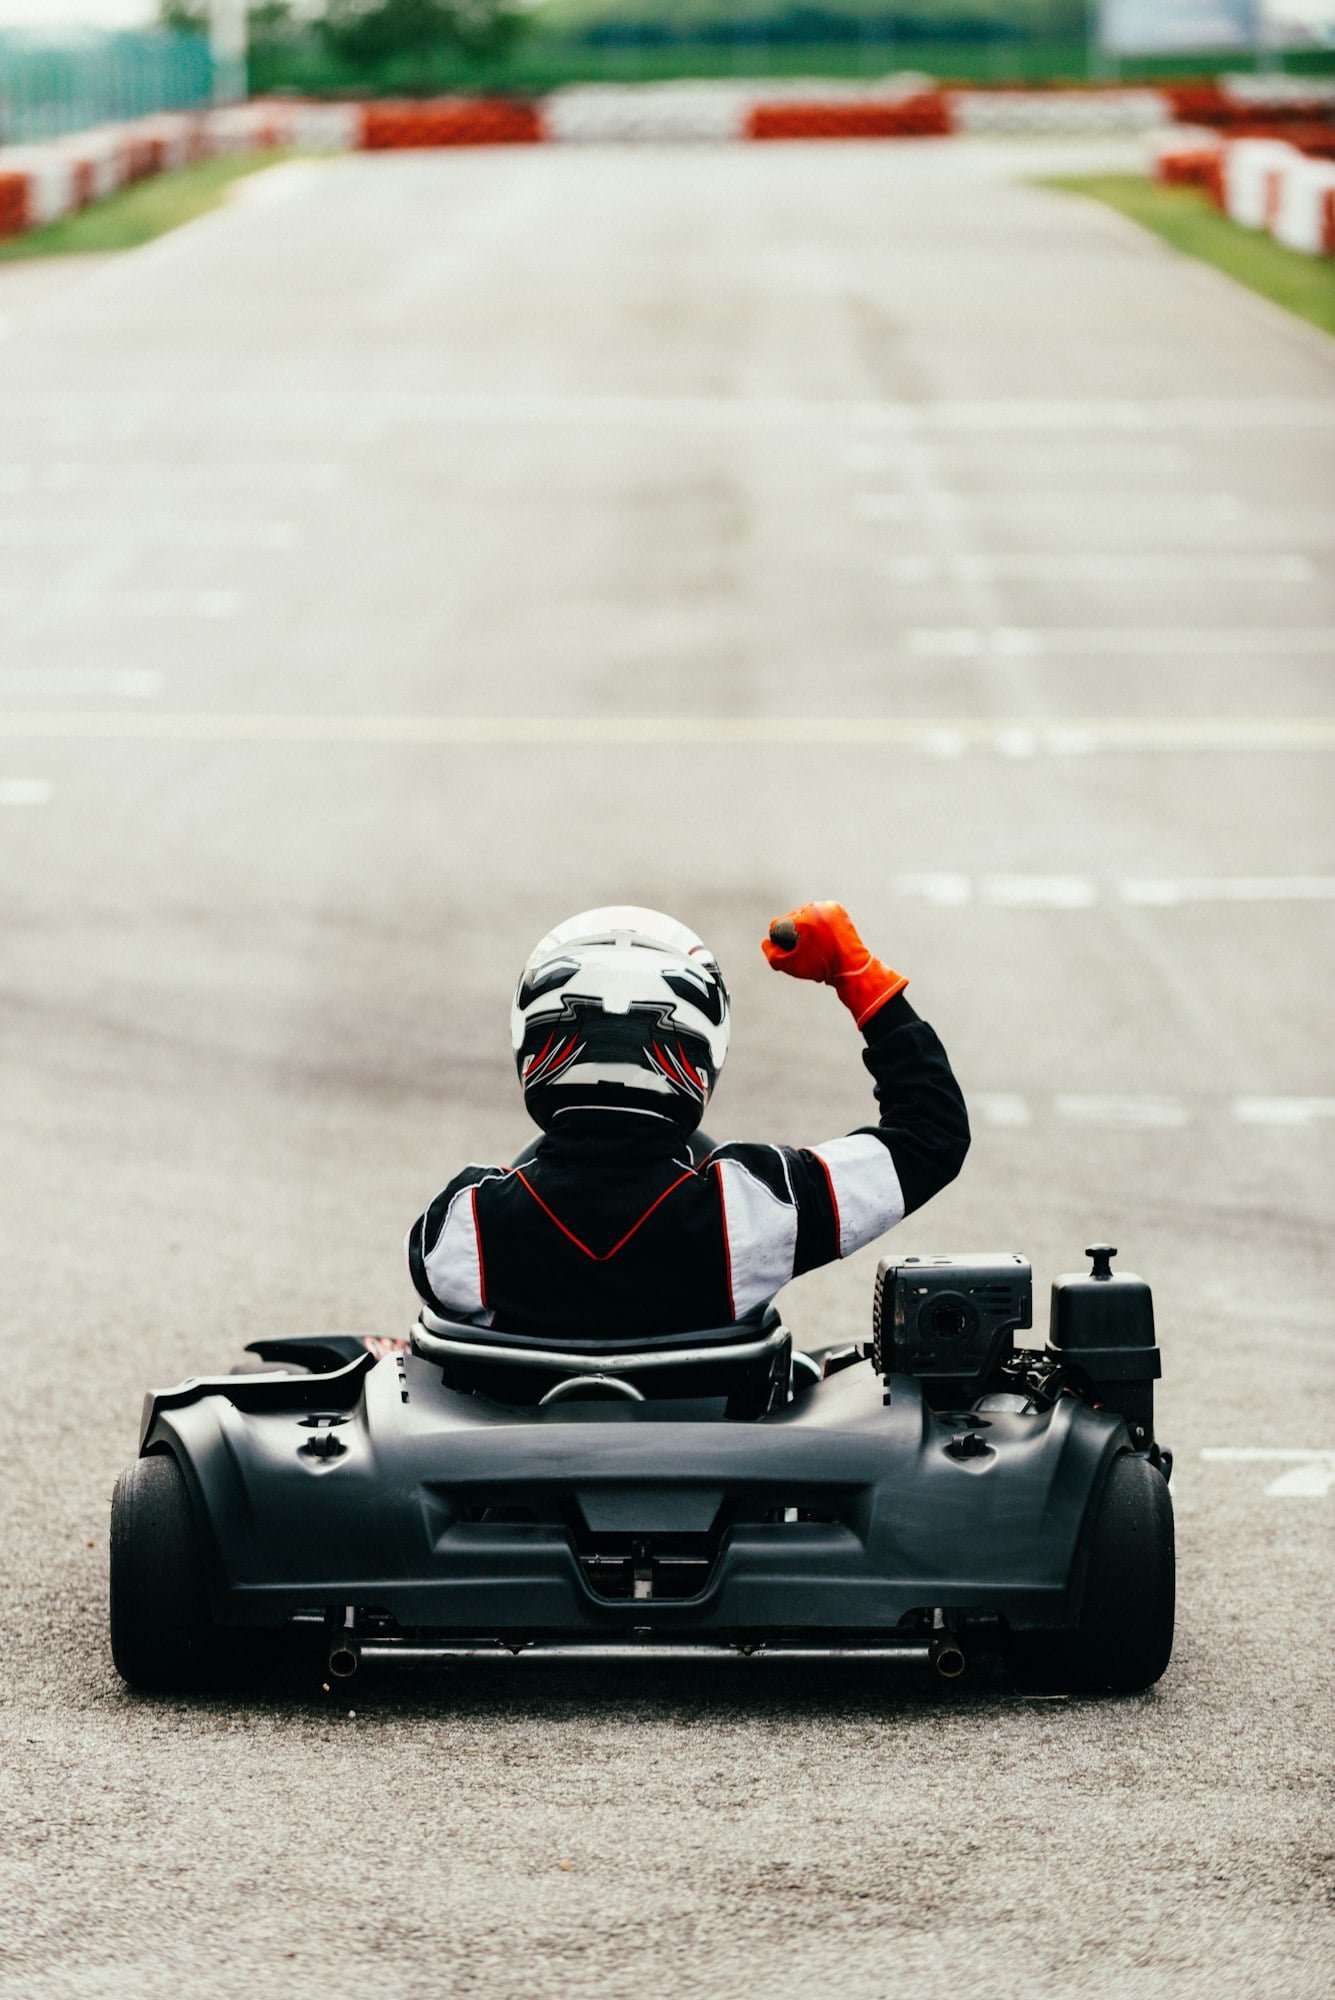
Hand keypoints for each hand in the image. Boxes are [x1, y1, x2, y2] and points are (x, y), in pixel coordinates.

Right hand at [762, 902, 907, 1027]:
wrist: (852, 966)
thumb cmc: (820, 967)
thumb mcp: (789, 965)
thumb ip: (771, 953)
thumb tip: (767, 940)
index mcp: (801, 919)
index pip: (776, 925)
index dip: (782, 942)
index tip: (796, 953)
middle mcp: (813, 908)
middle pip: (791, 919)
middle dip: (795, 933)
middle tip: (809, 950)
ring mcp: (826, 906)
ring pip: (805, 914)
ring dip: (806, 926)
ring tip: (818, 943)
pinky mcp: (836, 907)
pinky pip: (819, 913)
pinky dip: (819, 922)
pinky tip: (824, 935)